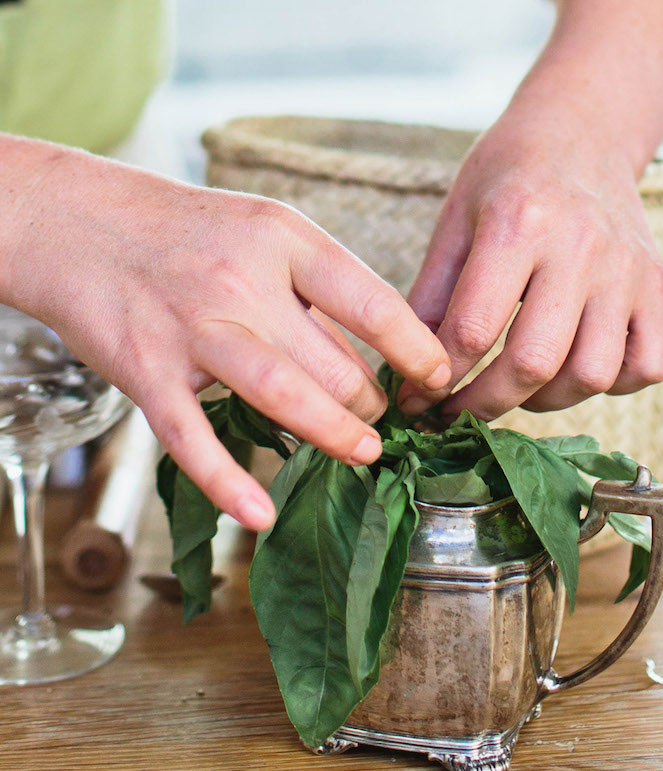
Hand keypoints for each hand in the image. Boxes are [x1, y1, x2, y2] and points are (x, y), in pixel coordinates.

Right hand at [1, 138, 450, 528]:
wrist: (81, 223)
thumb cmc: (190, 233)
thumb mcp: (264, 234)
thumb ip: (317, 292)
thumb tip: (377, 357)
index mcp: (283, 239)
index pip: (372, 301)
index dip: (417, 348)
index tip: (441, 378)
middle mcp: (241, 280)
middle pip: (333, 362)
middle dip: (371, 402)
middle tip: (381, 419)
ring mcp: (192, 327)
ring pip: (281, 394)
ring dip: (334, 435)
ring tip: (365, 453)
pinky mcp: (147, 370)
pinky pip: (193, 437)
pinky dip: (228, 482)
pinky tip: (260, 516)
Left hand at [398, 107, 662, 420]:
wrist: (583, 130)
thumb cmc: (508, 176)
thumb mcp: (455, 219)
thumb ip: (432, 295)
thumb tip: (407, 369)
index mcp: (518, 224)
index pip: (473, 329)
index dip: (438, 379)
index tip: (418, 401)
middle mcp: (581, 247)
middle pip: (534, 362)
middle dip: (484, 404)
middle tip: (458, 412)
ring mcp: (628, 269)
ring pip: (592, 374)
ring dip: (544, 401)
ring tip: (515, 389)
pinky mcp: (658, 285)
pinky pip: (646, 366)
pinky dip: (608, 385)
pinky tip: (573, 369)